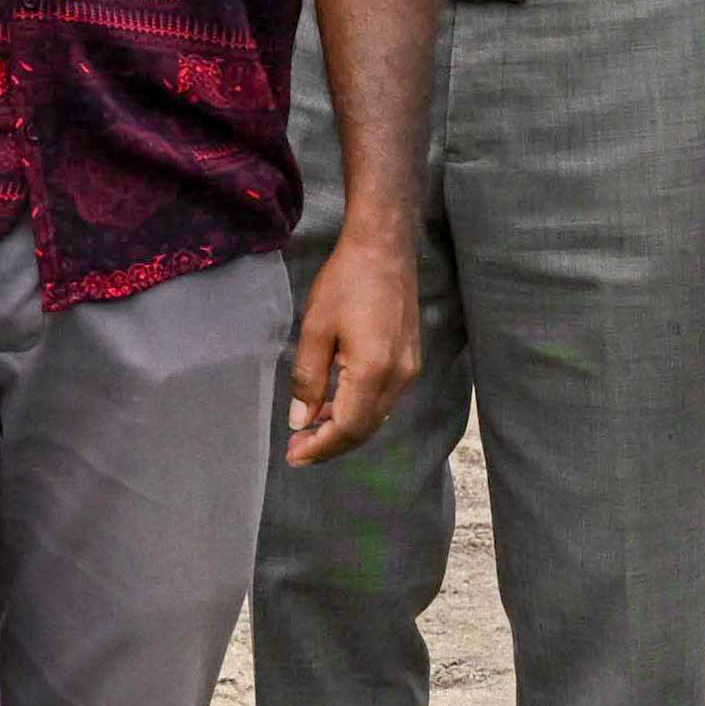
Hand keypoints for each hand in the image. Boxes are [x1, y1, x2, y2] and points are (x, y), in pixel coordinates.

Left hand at [283, 224, 421, 466]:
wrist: (384, 249)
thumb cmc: (345, 282)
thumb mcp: (314, 329)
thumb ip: (308, 379)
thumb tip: (300, 421)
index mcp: (374, 371)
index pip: (348, 428)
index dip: (321, 447)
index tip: (294, 456)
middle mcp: (399, 377)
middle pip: (365, 429)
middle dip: (331, 444)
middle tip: (297, 450)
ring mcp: (409, 370)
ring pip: (376, 417)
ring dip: (344, 429)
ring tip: (310, 430)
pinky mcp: (410, 360)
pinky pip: (383, 399)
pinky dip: (358, 410)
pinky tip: (333, 405)